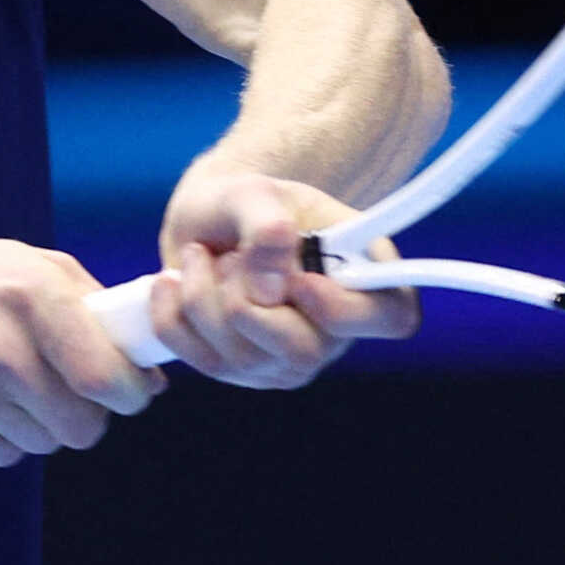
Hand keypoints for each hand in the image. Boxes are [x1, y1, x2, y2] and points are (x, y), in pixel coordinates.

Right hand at [0, 229, 166, 467]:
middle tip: (71, 391)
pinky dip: (3, 435)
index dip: (131, 395)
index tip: (132, 393)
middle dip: (88, 414)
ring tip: (12, 384)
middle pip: (82, 427)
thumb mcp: (27, 263)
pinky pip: (3, 455)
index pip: (105, 379)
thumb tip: (149, 369)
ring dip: (43, 423)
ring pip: (45, 444)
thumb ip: (93, 306)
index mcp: (30, 296)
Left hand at [148, 166, 419, 388]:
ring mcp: (286, 362)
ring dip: (204, 293)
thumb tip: (268, 290)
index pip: (392, 318)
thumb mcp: (257, 191)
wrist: (210, 221)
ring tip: (205, 257)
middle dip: (246, 298)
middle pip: (302, 352)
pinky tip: (176, 281)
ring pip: (241, 357)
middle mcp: (335, 334)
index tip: (299, 280)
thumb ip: (267, 224)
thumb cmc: (250, 203)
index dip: (346, 310)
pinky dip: (173, 311)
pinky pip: (199, 359)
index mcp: (367, 279)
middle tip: (232, 255)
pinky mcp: (240, 373)